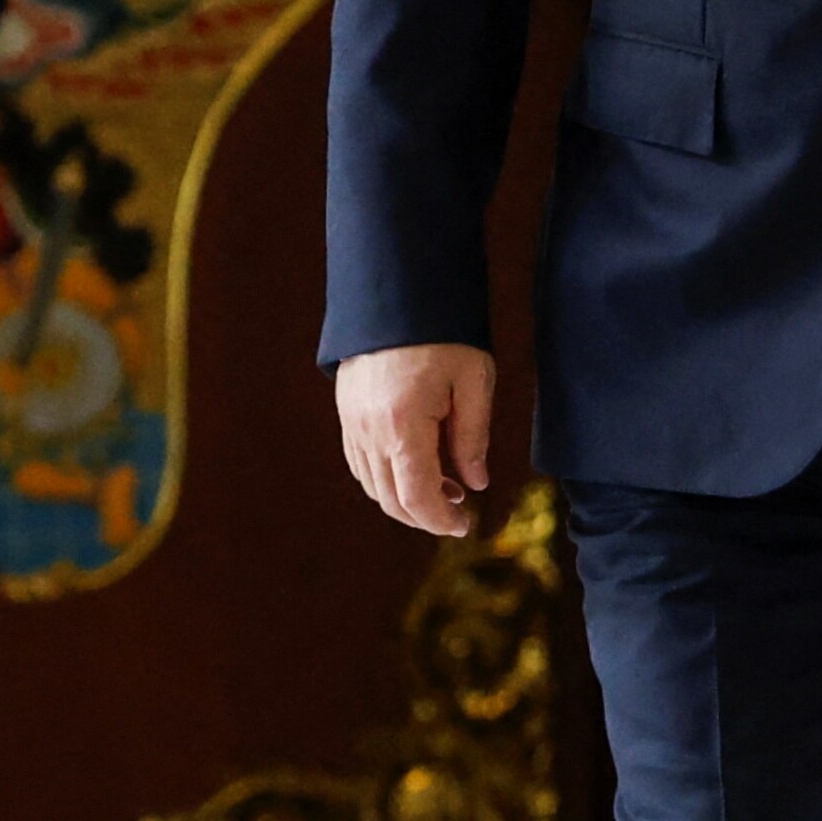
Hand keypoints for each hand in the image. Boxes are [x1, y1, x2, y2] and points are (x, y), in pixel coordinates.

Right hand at [336, 343, 498, 536]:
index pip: (416, 497)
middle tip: (458, 512)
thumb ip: (473, 438)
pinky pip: (360, 462)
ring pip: (371, 484)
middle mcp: (370, 430)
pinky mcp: (346, 412)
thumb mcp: (473, 382)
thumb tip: (475, 483)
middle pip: (390, 499)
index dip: (439, 521)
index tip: (464, 526)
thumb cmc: (444, 334)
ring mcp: (352, 422)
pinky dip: (385, 478)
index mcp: (403, 425)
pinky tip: (414, 467)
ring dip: (404, 498)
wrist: (396, 294)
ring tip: (444, 487)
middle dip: (424, 516)